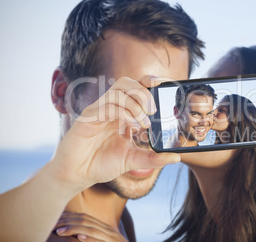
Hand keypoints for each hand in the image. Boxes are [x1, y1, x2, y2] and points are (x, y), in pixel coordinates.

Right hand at [47, 75, 179, 192]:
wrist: (77, 175)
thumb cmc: (101, 164)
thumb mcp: (133, 160)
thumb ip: (154, 158)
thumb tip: (176, 157)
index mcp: (122, 112)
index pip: (136, 87)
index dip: (150, 82)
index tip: (165, 86)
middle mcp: (110, 108)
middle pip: (127, 82)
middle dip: (144, 92)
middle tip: (153, 110)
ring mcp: (98, 111)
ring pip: (118, 91)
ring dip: (135, 103)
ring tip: (144, 122)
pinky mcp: (88, 118)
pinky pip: (107, 106)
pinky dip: (123, 113)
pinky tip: (131, 127)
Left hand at [54, 213, 126, 241]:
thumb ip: (94, 238)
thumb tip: (78, 237)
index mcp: (105, 229)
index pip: (84, 218)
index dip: (69, 218)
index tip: (55, 221)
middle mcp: (108, 230)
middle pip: (86, 220)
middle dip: (68, 222)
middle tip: (52, 225)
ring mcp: (112, 237)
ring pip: (92, 229)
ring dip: (74, 229)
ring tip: (59, 232)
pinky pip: (101, 239)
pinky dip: (90, 238)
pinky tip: (79, 238)